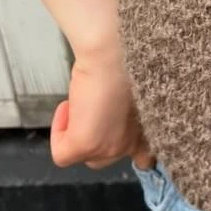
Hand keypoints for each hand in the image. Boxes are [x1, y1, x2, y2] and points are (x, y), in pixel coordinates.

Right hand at [50, 46, 154, 170]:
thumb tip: (114, 115)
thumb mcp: (138, 89)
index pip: (146, 158)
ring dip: (76, 134)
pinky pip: (63, 154)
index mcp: (151, 131)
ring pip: (85, 157)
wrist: (114, 52)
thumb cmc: (127, 60)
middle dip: (96, 138)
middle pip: (108, 158)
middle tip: (91, 110)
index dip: (130, 151)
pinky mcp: (85, 146)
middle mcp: (133, 143)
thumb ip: (131, 110)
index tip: (118, 137)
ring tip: (81, 104)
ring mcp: (110, 148)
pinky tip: (68, 106)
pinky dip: (58, 132)